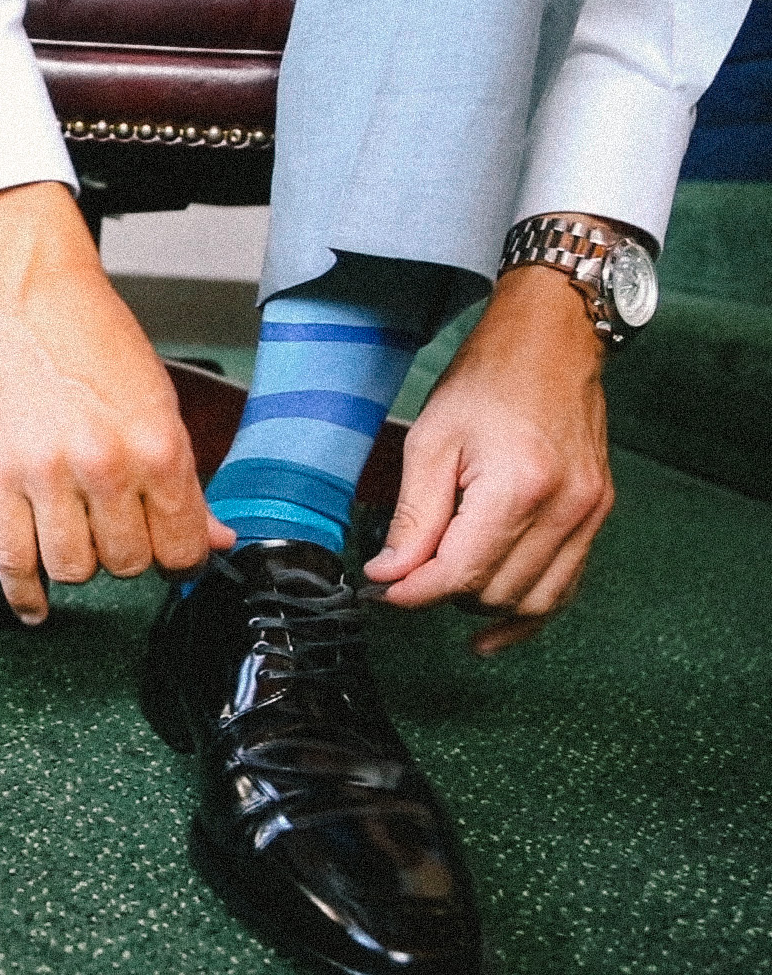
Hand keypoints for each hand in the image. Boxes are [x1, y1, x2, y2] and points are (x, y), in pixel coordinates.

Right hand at [0, 183, 233, 624]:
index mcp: (158, 447)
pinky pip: (13, 560)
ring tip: (81, 535)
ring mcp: (48, 474)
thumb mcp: (162, 407)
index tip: (171, 551)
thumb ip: (186, 482)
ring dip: (81, 563)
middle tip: (121, 527)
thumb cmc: (99, 344)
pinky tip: (36, 606)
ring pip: (74, 569)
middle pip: (128, 564)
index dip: (181, 558)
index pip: (182, 547)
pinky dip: (25, 596)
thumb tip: (216, 541)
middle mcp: (105, 466)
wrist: (34, 299)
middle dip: (129, 555)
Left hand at [361, 259, 615, 654]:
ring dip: (479, 604)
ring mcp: (588, 516)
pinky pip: (563, 589)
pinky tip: (490, 631)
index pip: (460, 572)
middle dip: (441, 592)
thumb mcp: (430, 441)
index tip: (379, 590)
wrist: (552, 343)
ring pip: (530, 602)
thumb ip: (414, 517)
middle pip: (493, 593)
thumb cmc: (488, 381)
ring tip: (443, 582)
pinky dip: (526, 613)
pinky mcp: (596, 518)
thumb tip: (390, 575)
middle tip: (404, 573)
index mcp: (519, 487)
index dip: (411, 591)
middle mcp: (565, 509)